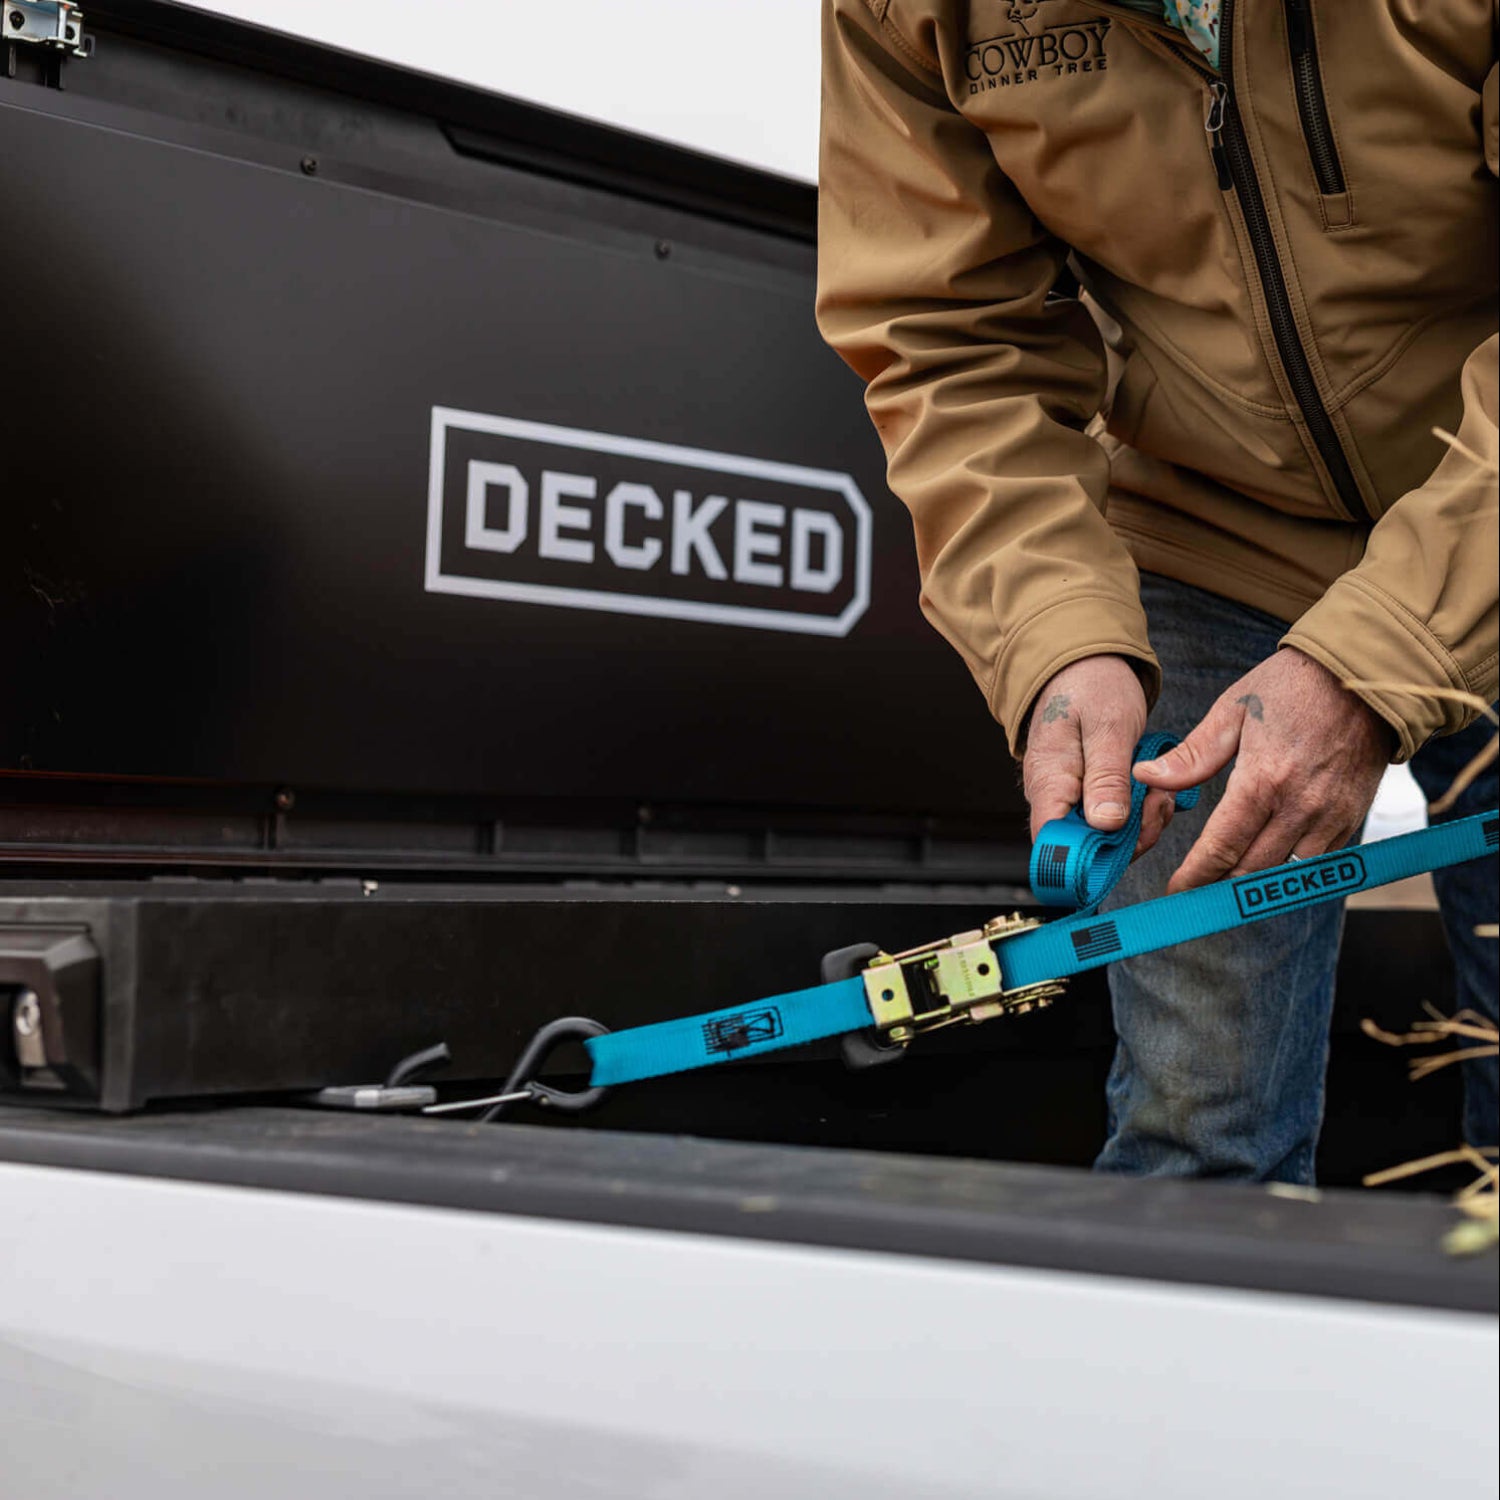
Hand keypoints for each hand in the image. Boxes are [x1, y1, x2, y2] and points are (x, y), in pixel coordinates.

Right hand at [1023, 655, 1176, 859]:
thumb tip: (1106, 825)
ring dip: (1139, 825)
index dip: (1086, 857)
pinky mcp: (1085, 795)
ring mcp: (1068, 798)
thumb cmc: (1090, 688)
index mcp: (1048, 781)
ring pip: (1102, 837)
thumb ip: (1107, 778)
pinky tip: (1152, 792)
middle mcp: (1052, 797)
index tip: (1128, 842)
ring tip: (1159, 792)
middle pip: (1083, 847)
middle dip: (1129, 838)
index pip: (1053, 842)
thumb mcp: (1108, 728)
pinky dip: (1137, 813)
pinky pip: (1110, 821)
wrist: (1082, 664)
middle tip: (1157, 804)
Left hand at [1133, 647, 1392, 893]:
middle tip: (1194, 894)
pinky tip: (1265, 867)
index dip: (1195, 876)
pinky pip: (1317, 863)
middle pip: (1251, 871)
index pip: (1221, 847)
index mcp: (1263, 780)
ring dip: (1254, 887)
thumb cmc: (1291, 687)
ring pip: (1286, 875)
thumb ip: (1192, 755)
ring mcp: (1330, 816)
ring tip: (1224, 887)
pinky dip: (1289, 872)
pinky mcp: (1352, 818)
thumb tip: (1146, 777)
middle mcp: (1300, 807)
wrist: (1365, 676)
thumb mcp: (1232, 710)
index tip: (1176, 891)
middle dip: (1218, 888)